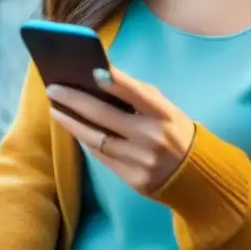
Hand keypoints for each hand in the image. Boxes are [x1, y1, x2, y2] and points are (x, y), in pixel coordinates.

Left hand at [46, 67, 195, 193]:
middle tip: (53, 89)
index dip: (115, 82)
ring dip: (72, 122)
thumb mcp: (167, 110)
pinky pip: (101, 156)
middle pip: (105, 116)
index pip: (137, 94)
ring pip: (96, 138)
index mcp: (165, 115)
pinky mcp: (132, 179)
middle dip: (75, 100)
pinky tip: (73, 128)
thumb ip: (139, 96)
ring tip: (55, 109)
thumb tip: (101, 78)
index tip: (91, 70)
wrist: (197, 178)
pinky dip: (86, 140)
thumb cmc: (176, 133)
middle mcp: (152, 138)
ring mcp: (141, 161)